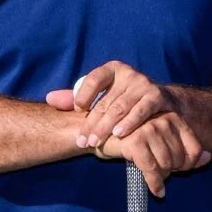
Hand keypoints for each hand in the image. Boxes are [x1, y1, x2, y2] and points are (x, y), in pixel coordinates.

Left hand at [46, 61, 177, 151]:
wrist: (162, 102)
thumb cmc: (124, 99)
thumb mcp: (102, 95)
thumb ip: (76, 98)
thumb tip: (49, 99)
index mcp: (112, 69)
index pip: (94, 78)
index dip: (83, 95)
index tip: (78, 111)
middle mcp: (129, 74)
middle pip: (106, 100)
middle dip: (92, 123)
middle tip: (82, 141)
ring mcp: (144, 84)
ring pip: (120, 108)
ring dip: (106, 127)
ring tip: (95, 142)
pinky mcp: (157, 97)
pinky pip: (141, 111)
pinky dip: (129, 123)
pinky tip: (118, 134)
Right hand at [99, 112, 209, 194]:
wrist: (102, 136)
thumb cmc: (135, 141)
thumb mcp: (163, 143)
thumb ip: (186, 150)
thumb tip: (208, 158)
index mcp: (174, 118)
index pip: (194, 150)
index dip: (188, 166)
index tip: (178, 170)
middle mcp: (164, 120)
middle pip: (180, 159)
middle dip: (171, 171)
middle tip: (160, 173)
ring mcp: (149, 129)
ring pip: (166, 166)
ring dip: (161, 176)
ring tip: (153, 175)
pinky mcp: (135, 142)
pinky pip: (152, 171)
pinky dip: (155, 184)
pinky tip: (157, 191)